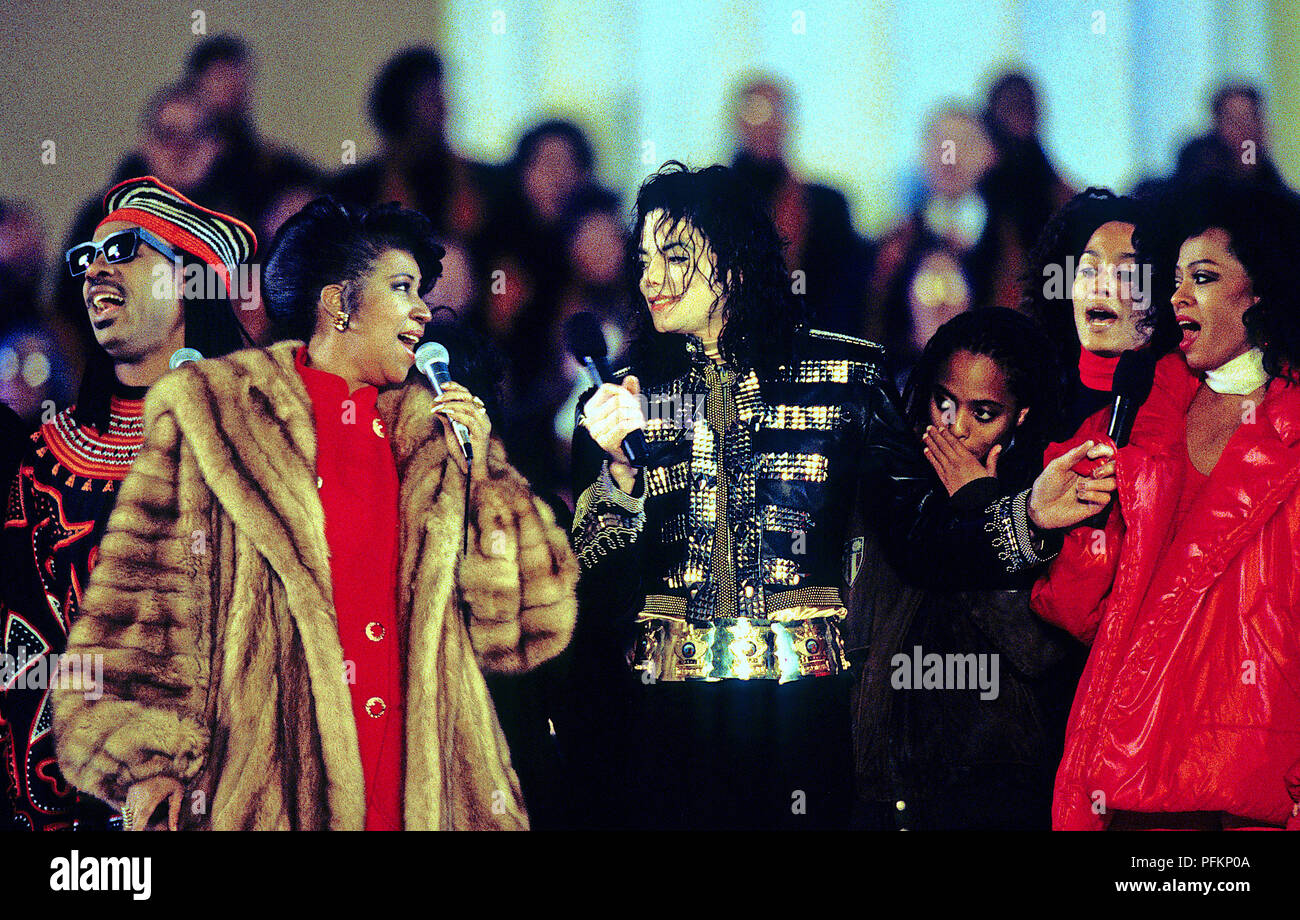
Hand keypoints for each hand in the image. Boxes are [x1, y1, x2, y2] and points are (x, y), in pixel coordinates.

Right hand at [123, 776, 182, 830]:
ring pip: (130, 812)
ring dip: (134, 819)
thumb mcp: (178, 797)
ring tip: (140, 820)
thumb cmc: (173, 785)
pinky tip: (141, 810)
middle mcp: (142, 792)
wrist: (165, 770)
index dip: (138, 825)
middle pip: (135, 815)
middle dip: (135, 825)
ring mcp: (135, 790)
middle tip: (138, 829)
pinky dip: (132, 812)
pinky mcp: (131, 789)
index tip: (134, 832)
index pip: (144, 813)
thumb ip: (174, 815)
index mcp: (154, 794)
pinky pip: (128, 806)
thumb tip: (174, 830)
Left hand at [431, 382, 490, 479]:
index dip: (456, 387)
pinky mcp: (482, 434)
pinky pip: (470, 419)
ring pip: (469, 406)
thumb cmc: (462, 451)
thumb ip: (446, 419)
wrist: (470, 468)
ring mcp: (484, 425)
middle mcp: (483, 417)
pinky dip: (457, 414)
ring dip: (452, 403)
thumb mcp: (450, 432)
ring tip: (439, 406)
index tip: (442, 385)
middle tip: (437, 397)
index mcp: (477, 414)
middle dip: (451, 394)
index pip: (468, 394)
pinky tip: (447, 413)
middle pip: (469, 397)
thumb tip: (436, 406)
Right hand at [581, 376, 643, 492]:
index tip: (631, 399)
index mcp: (591, 409)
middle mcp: (590, 420)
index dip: (623, 391)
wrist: (626, 458)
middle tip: (639, 412)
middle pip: (617, 400)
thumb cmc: (626, 432)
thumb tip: (631, 378)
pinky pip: (623, 425)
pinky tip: (639, 426)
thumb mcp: (627, 408)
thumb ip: (628, 392)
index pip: (606, 389)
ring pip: (621, 412)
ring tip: (640, 420)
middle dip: (633, 404)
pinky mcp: (606, 441)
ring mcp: (597, 432)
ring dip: (636, 414)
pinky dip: (635, 423)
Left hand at [922, 425, 1000, 496]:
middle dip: (936, 436)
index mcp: (968, 460)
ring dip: (930, 444)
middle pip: (944, 446)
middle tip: (929, 427)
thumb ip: (992, 458)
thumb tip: (998, 447)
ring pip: (937, 453)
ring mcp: (949, 470)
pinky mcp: (944, 478)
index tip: (941, 428)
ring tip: (925, 436)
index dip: (947, 435)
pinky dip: (930, 457)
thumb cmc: (984, 490)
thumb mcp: (992, 473)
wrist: (975, 505)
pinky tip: (925, 451)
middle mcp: (956, 463)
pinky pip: (935, 465)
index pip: (955, 444)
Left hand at [1028, 440, 1116, 530]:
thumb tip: (1090, 442)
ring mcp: (1095, 491)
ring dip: (1097, 484)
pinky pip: (1106, 498)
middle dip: (1108, 468)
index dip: (1104, 451)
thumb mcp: (1056, 466)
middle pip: (1116, 468)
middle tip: (1093, 473)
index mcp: (1086, 465)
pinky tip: (1080, 496)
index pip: (1106, 454)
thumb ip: (1073, 455)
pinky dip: (1093, 495)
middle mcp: (1093, 477)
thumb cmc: (1045, 486)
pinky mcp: (1095, 506)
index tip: (1091, 454)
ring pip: (1113, 484)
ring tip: (1078, 488)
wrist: (1038, 508)